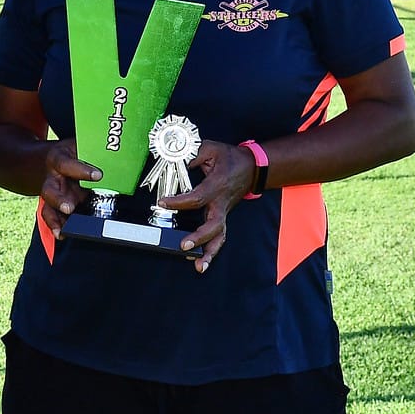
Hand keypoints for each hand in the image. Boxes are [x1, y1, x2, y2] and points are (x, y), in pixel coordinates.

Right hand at [38, 137, 100, 237]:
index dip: (81, 170)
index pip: (67, 164)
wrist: (49, 159)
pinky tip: (61, 234)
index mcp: (58, 158)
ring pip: (48, 206)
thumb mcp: (79, 142)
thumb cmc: (71, 152)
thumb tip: (118, 144)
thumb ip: (93, 146)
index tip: (98, 175)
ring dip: (56, 217)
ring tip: (64, 227)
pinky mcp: (53, 204)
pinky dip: (55, 226)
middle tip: (69, 207)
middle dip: (60, 199)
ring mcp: (51, 193)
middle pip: (50, 189)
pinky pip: (51, 216)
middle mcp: (52, 177)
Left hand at [156, 139, 256, 273]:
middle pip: (213, 224)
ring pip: (219, 236)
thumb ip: (192, 154)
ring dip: (209, 252)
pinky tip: (202, 262)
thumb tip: (174, 161)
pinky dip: (212, 251)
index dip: (179, 202)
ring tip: (199, 266)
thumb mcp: (210, 148)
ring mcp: (223, 212)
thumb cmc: (230, 158)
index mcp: (217, 185)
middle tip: (184, 244)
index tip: (162, 202)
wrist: (252, 166)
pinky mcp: (222, 216)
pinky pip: (219, 236)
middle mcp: (221, 203)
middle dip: (199, 236)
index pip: (197, 198)